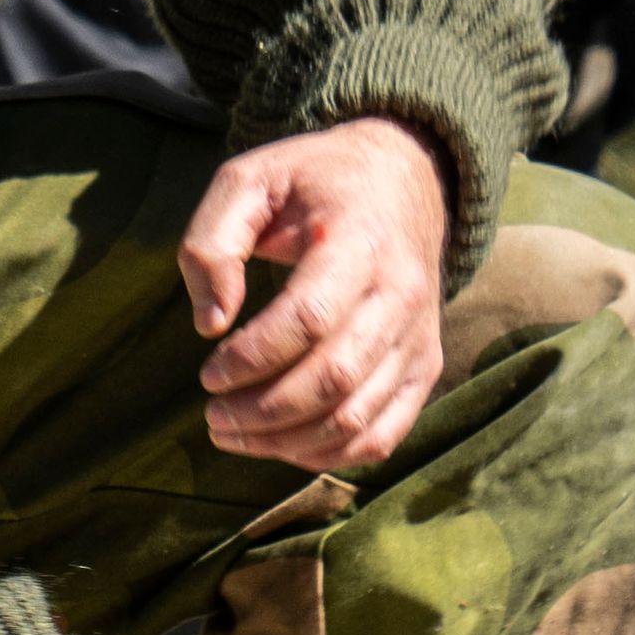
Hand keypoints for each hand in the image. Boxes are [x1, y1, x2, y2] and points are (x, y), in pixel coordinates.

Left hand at [179, 117, 450, 466]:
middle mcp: (402, 295)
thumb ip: (213, 242)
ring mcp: (419, 337)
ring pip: (356, 419)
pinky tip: (283, 444)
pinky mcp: (425, 366)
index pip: (309, 320)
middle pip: (333, 379)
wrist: (406, 179)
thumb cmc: (314, 182)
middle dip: (262, 412)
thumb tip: (210, 324)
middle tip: (213, 415)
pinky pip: (383, 435)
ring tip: (234, 432)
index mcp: (361, 241)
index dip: (252, 358)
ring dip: (287, 443)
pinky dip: (330, 455)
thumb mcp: (250, 180)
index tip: (208, 374)